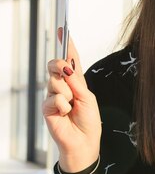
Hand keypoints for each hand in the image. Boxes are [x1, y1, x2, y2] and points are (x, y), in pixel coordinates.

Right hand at [42, 30, 101, 171]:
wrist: (84, 143)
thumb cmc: (89, 122)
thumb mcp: (88, 99)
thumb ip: (77, 82)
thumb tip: (66, 68)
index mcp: (76, 82)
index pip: (71, 61)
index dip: (67, 46)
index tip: (63, 30)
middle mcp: (63, 87)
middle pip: (56, 65)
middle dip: (61, 65)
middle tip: (67, 74)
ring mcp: (54, 96)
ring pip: (55, 81)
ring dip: (67, 93)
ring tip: (71, 106)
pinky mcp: (47, 108)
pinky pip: (54, 98)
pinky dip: (63, 106)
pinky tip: (65, 114)